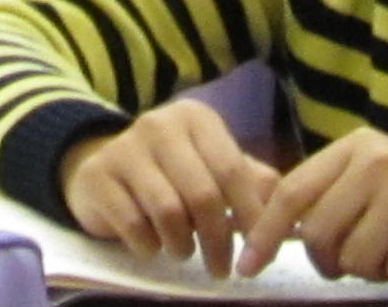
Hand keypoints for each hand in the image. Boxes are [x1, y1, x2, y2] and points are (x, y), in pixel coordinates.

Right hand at [60, 101, 281, 271]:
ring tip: (185, 252)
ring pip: (169, 212)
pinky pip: (134, 225)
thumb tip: (290, 215)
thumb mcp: (210, 167)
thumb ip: (250, 183)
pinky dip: (150, 246)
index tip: (259, 251)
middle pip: (203, 194)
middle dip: (219, 241)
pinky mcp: (97, 176)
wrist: (101, 167)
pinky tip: (153, 245)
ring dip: (183, 245)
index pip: (233, 169)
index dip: (251, 216)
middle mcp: (159, 124)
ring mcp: (124, 148)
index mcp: (195, 119)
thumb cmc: (170, 173)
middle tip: (223, 269)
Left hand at [241, 130, 387, 286]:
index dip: (265, 231)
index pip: (293, 192)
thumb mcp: (374, 185)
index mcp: (356, 147)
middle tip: (361, 262)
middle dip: (334, 263)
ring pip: (358, 258)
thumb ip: (329, 198)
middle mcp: (378, 158)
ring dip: (377, 271)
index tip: (248, 265)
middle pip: (319, 233)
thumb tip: (265, 228)